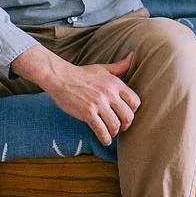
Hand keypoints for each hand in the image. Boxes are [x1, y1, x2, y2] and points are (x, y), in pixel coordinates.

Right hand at [12, 47, 139, 145]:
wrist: (60, 77)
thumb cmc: (82, 74)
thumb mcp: (103, 68)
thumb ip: (119, 66)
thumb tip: (133, 56)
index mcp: (115, 83)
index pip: (135, 101)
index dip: (133, 111)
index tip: (127, 115)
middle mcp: (109, 93)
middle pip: (128, 115)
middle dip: (126, 124)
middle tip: (121, 127)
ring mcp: (98, 104)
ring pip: (115, 125)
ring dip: (115, 132)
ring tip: (111, 133)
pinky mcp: (87, 113)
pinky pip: (101, 130)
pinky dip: (105, 138)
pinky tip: (105, 140)